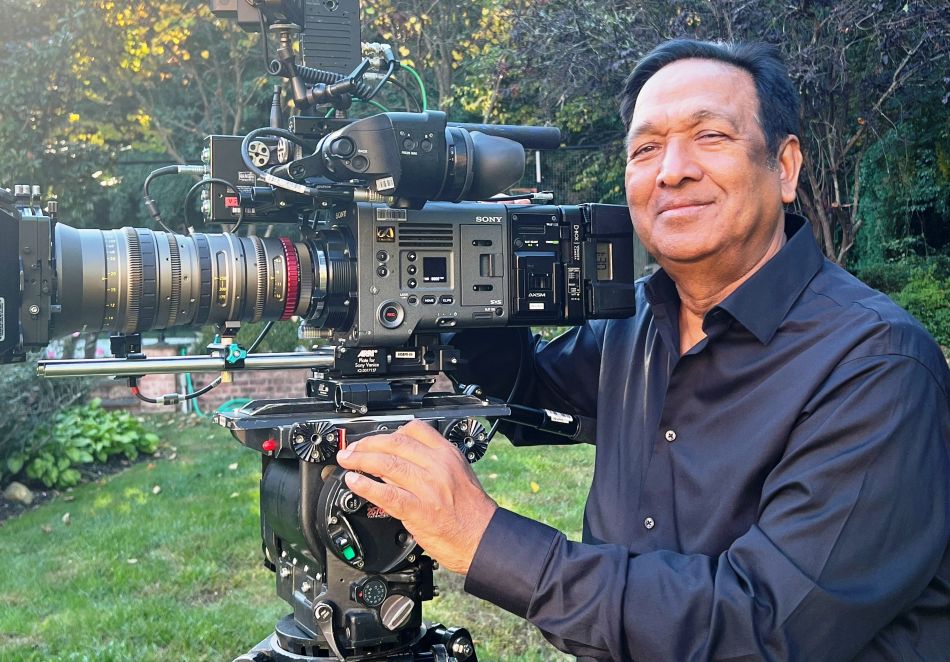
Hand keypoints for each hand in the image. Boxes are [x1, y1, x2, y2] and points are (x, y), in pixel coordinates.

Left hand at [335, 419, 496, 574]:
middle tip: (352, 449)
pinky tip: (354, 482)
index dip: (387, 431)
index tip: (373, 437)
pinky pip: (387, 493)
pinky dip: (367, 486)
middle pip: (395, 443)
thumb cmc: (471, 511)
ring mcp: (429, 487)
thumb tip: (396, 464)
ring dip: (361, 460)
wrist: (483, 538)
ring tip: (348, 461)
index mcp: (448, 454)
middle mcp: (438, 466)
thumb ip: (429, 466)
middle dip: (367, 444)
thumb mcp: (456, 475)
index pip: (415, 429)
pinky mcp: (420, 509)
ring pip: (387, 464)